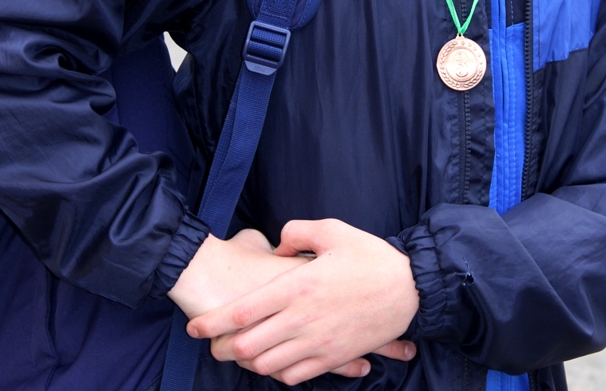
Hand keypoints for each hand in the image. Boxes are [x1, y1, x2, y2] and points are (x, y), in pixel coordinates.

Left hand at [188, 218, 419, 384]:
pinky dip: (279, 374)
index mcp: (298, 286)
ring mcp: (319, 343)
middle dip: (223, 349)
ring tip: (242, 353)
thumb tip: (277, 245)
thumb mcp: (333, 229)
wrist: (410, 290)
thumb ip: (297, 232)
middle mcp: (303, 319)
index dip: (213, 323)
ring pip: (269, 365)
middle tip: (213, 345)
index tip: (195, 327)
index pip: (243, 312)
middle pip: (248, 345)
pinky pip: (296, 377)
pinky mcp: (334, 357)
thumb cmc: (370, 256)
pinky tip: (276, 362)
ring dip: (250, 362)